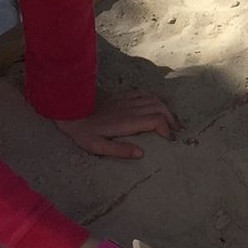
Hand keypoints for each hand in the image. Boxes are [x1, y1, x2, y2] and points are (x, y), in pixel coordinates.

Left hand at [55, 90, 181, 158]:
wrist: (71, 112)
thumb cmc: (84, 133)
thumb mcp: (97, 147)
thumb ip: (119, 150)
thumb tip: (141, 153)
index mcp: (127, 121)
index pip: (156, 121)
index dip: (167, 129)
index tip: (170, 140)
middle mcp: (131, 109)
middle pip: (160, 109)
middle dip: (172, 119)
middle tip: (177, 131)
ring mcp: (127, 101)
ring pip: (155, 100)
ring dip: (166, 110)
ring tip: (171, 121)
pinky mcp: (123, 97)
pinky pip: (144, 94)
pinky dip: (155, 99)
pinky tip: (157, 107)